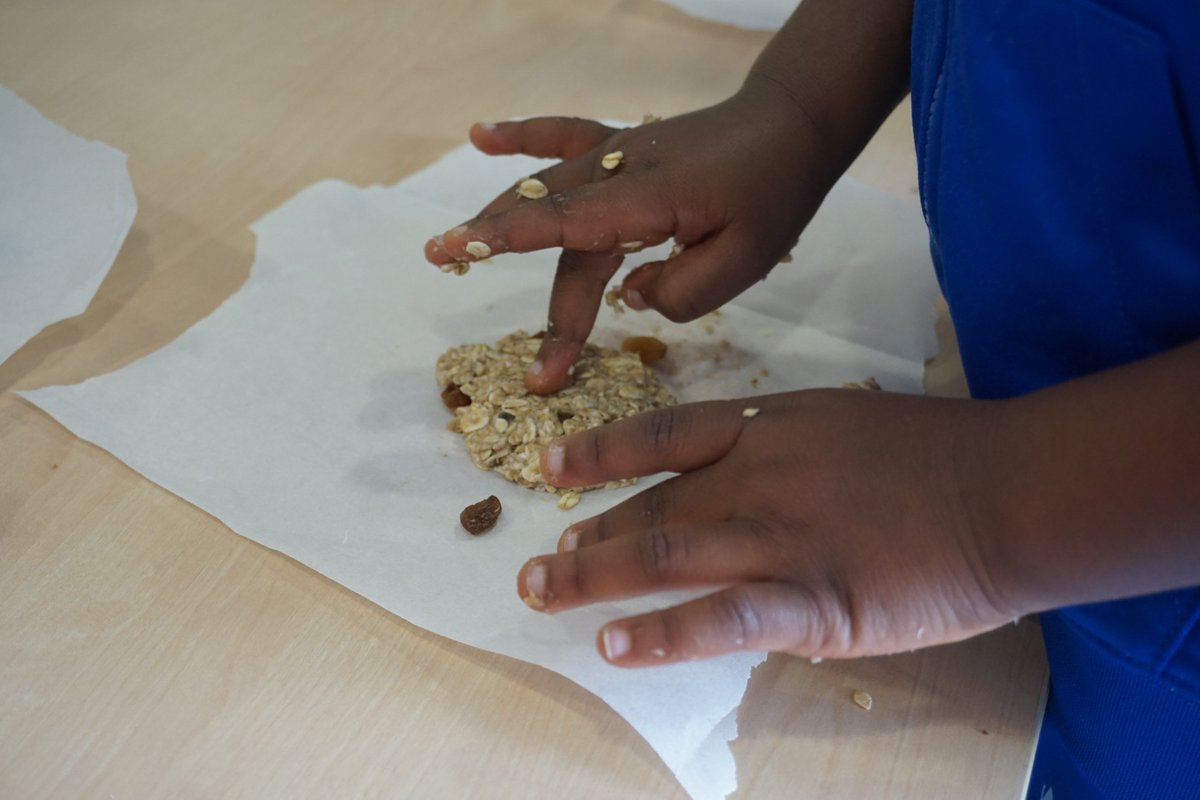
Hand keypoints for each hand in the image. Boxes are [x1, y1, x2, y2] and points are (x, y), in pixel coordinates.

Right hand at [424, 82, 836, 394]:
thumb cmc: (773, 194)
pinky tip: (481, 135)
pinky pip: (563, 139)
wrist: (790, 127)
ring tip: (450, 252)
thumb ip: (683, 291)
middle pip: (553, 230)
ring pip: (545, 195)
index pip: (564, 224)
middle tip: (527, 359)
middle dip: (519, 282)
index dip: (506, 239)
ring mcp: (614, 156)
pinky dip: (522, 136)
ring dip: (500, 225)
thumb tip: (627, 295)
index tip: (456, 252)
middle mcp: (617, 174)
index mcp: (647, 200)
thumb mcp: (746, 260)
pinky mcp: (619, 150)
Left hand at [516, 389, 1022, 665]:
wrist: (1009, 489)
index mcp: (768, 429)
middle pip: (651, 508)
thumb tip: (733, 477)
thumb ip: (783, 448)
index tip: (551, 467)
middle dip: (588, 537)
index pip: (662, 435)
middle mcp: (758, 478)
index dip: (600, 452)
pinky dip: (662, 635)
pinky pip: (722, 619)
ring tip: (546, 595)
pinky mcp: (814, 601)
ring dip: (595, 579)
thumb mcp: (844, 422)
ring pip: (665, 556)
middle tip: (541, 564)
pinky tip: (616, 648)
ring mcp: (781, 539)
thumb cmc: (936, 454)